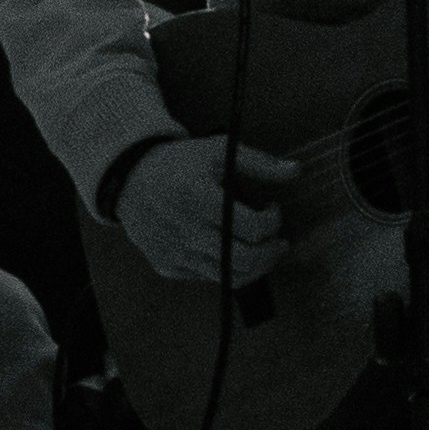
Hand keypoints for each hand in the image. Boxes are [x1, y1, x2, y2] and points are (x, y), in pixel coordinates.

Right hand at [109, 132, 302, 283]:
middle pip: (243, 260)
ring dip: (255, 266)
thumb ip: (260, 163)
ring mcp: (175, 253)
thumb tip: (297, 171)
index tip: (273, 208)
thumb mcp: (219, 151)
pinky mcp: (168, 267)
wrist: (131, 180)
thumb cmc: (180, 163)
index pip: (251, 227)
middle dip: (271, 254)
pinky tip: (232, 249)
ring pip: (228, 276)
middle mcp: (185, 231)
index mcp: (199, 199)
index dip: (273, 221)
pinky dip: (228, 268)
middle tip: (279, 242)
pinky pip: (208, 277)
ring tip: (263, 249)